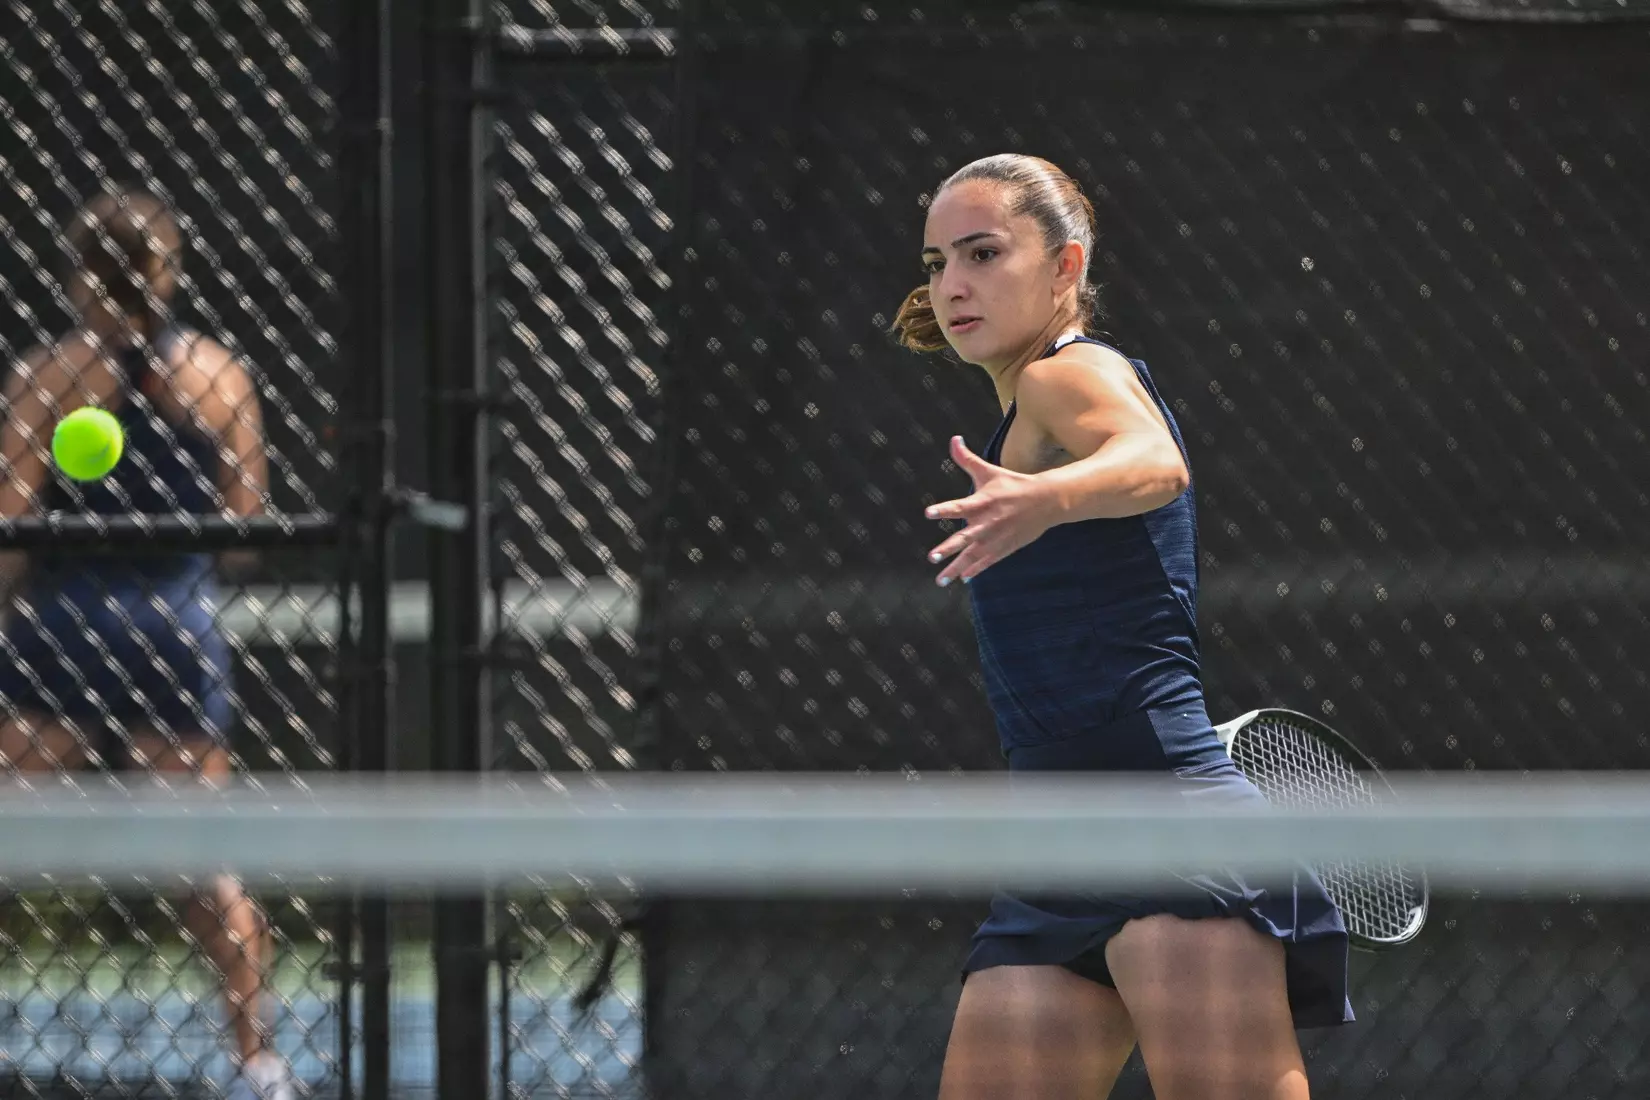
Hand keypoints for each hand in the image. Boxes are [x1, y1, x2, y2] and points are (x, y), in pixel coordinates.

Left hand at [924, 436, 1056, 585]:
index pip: (960, 505)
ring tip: (941, 579)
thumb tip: (953, 439)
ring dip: (957, 568)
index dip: (945, 509)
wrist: (1046, 501)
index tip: (929, 513)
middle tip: (932, 557)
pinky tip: (962, 578)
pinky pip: (988, 561)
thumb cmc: (1013, 484)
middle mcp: (989, 521)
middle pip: (966, 537)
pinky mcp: (1006, 547)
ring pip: (974, 555)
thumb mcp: (989, 471)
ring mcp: (998, 537)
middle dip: (949, 548)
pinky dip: (976, 570)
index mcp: (984, 501)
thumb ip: (967, 459)